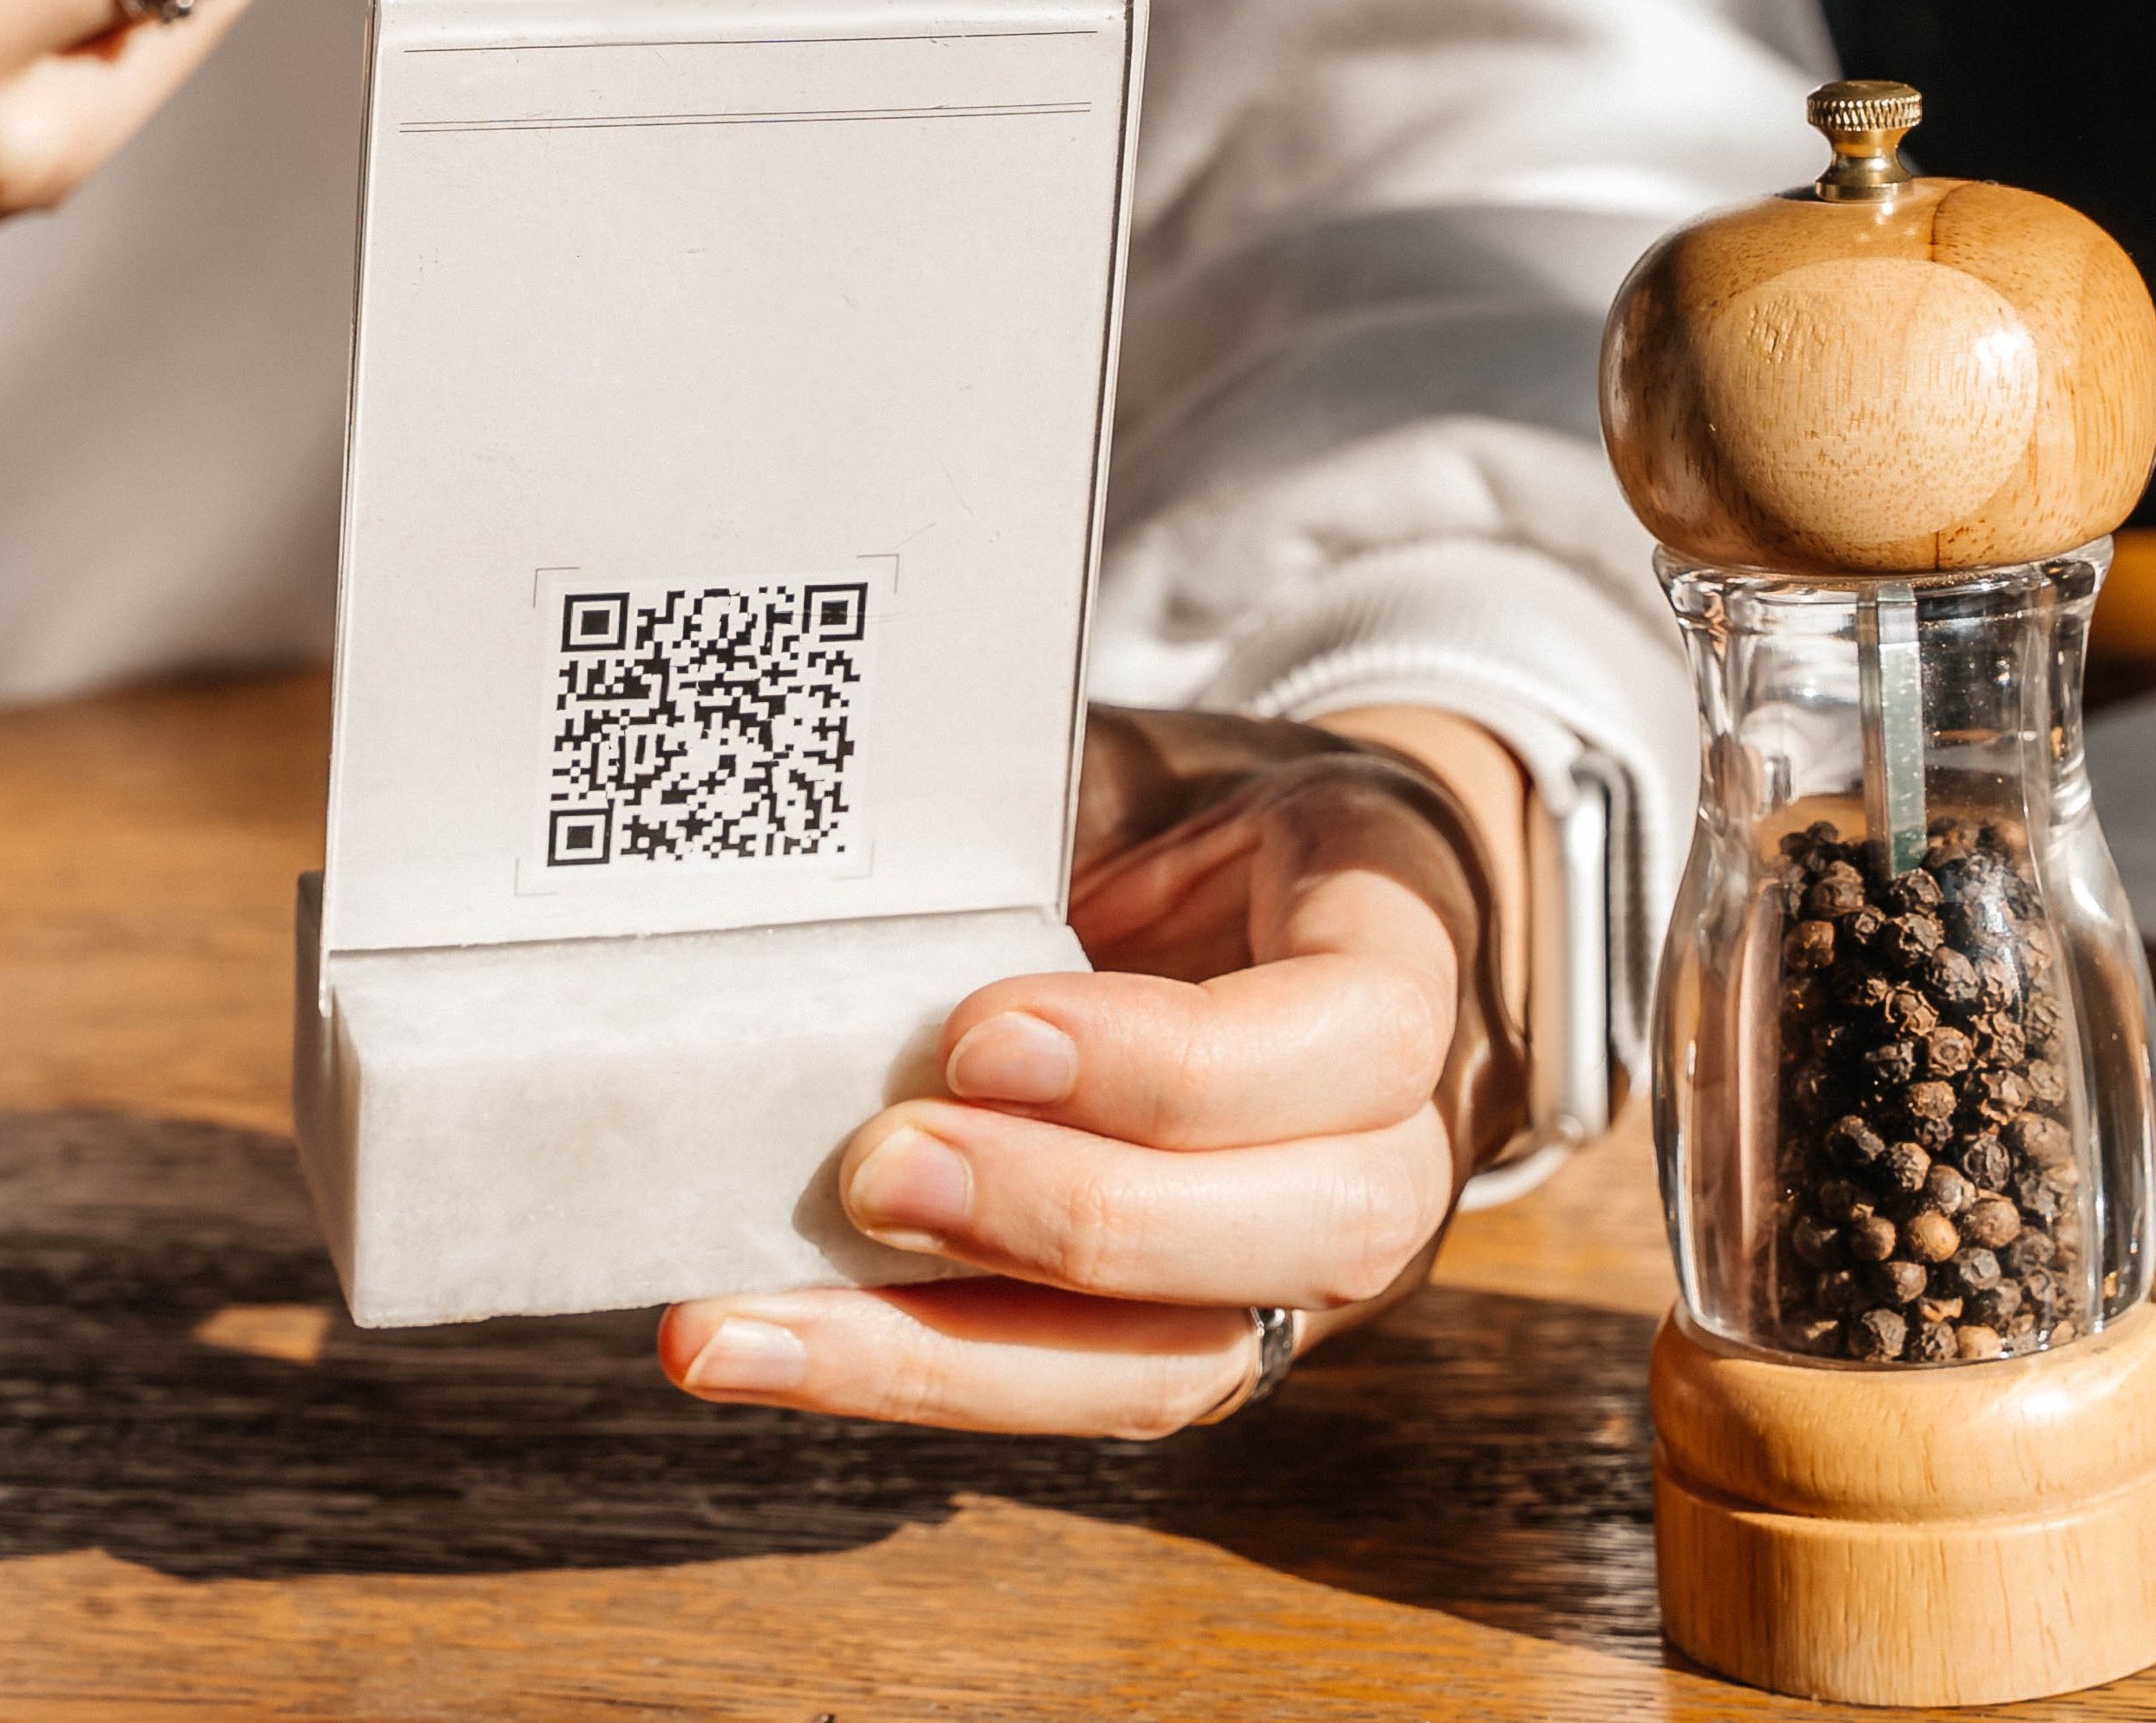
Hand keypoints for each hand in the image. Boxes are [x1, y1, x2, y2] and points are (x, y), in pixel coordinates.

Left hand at [657, 707, 1528, 1436]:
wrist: (1284, 906)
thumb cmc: (1206, 816)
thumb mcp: (1155, 764)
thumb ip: (1048, 793)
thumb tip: (852, 795)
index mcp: (1403, 966)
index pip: (1349, 1040)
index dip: (1168, 1061)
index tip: (981, 1031)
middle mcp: (1392, 1153)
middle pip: (1293, 1234)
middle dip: (1066, 1218)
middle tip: (877, 1167)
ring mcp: (1301, 1276)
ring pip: (1170, 1366)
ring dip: (948, 1359)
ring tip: (752, 1324)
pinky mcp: (1192, 1340)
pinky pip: (1068, 1392)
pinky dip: (908, 1376)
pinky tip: (758, 1345)